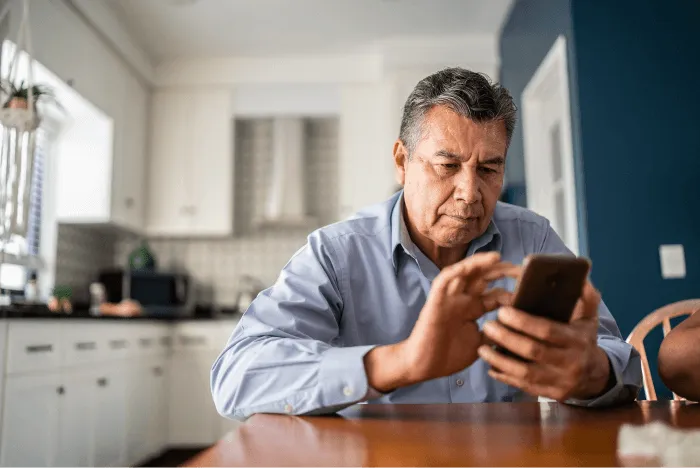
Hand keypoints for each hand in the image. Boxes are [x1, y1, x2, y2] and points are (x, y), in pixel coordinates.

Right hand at [364, 252, 518, 392]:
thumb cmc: (448, 356)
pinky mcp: (436, 300)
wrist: (423, 366)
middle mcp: (463, 299)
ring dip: (481, 264)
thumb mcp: (481, 344)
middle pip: (484, 278)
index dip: (513, 290)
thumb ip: (495, 332)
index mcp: (474, 309)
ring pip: (466, 272)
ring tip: (499, 258)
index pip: (496, 293)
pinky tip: (472, 265)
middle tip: (522, 270)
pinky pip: (445, 279)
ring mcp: (450, 298)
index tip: (532, 290)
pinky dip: (458, 270)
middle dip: (503, 271)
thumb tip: (518, 328)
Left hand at [478, 281, 611, 400]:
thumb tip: (580, 276)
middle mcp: (569, 362)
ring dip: (500, 360)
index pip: (547, 331)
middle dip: (507, 338)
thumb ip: (585, 297)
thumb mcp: (589, 318)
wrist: (594, 376)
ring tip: (482, 348)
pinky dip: (505, 376)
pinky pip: (524, 386)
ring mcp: (559, 381)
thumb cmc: (583, 340)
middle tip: (487, 325)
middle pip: (533, 351)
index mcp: (577, 340)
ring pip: (525, 372)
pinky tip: (490, 367)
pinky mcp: (550, 393)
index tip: (502, 311)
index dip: (523, 322)